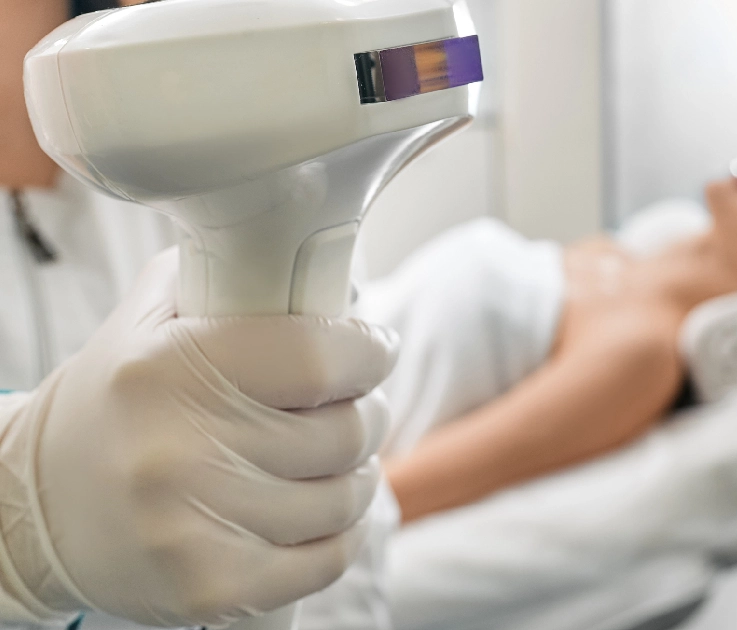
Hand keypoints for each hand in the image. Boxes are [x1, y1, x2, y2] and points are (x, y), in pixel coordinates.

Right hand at [0, 249, 398, 626]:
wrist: (37, 508)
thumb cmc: (116, 405)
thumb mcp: (149, 319)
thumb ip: (225, 277)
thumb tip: (319, 270)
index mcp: (170, 369)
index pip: (320, 358)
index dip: (367, 352)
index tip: (373, 349)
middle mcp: (179, 452)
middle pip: (345, 431)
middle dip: (367, 412)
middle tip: (354, 405)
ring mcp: (194, 528)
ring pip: (345, 496)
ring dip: (357, 473)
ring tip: (335, 458)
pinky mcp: (212, 588)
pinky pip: (328, 559)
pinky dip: (342, 533)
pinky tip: (324, 510)